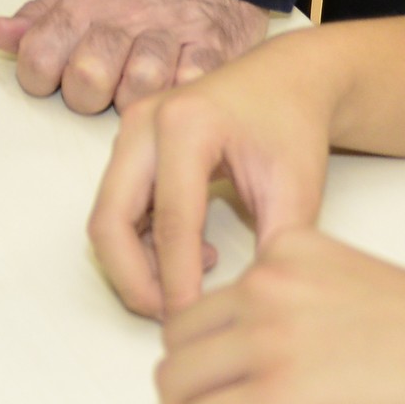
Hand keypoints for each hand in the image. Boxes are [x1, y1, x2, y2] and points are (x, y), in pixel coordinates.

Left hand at [0, 0, 266, 114]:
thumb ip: (39, 15)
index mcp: (84, 4)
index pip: (38, 56)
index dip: (38, 77)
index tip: (54, 76)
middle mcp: (124, 19)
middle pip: (87, 79)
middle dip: (86, 94)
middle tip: (101, 84)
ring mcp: (170, 34)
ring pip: (139, 86)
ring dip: (135, 95)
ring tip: (137, 82)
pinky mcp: (211, 49)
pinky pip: (190, 84)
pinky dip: (181, 90)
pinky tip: (175, 80)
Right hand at [87, 42, 339, 318]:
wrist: (287, 80)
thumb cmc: (293, 128)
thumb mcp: (297, 190)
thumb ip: (275, 248)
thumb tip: (247, 307)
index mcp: (187, 124)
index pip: (171, 222)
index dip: (178, 281)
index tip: (193, 323)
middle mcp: (145, 122)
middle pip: (110, 220)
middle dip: (133, 280)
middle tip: (171, 318)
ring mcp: (130, 131)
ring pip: (107, 218)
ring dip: (135, 265)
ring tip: (190, 283)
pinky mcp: (130, 146)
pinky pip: (116, 208)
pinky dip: (140, 245)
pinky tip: (190, 254)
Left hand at [155, 225, 404, 403]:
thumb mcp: (356, 285)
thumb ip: (303, 302)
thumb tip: (274, 357)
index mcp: (288, 249)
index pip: (214, 297)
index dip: (216, 348)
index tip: (235, 377)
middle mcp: (265, 284)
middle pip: (179, 337)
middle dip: (192, 381)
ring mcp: (264, 338)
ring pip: (174, 382)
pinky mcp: (271, 397)